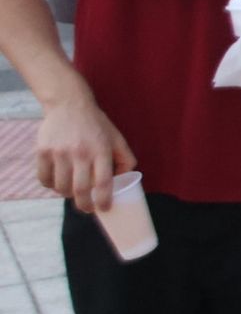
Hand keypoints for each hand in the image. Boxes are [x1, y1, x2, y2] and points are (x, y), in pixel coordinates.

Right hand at [36, 95, 136, 212]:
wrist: (69, 104)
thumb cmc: (96, 125)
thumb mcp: (116, 138)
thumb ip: (125, 157)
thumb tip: (125, 179)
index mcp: (101, 150)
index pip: (104, 182)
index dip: (104, 199)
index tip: (105, 209)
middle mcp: (80, 152)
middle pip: (80, 190)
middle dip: (85, 205)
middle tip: (89, 209)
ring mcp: (59, 153)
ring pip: (61, 187)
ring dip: (68, 195)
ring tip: (73, 191)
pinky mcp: (43, 152)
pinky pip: (45, 179)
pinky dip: (51, 186)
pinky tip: (58, 182)